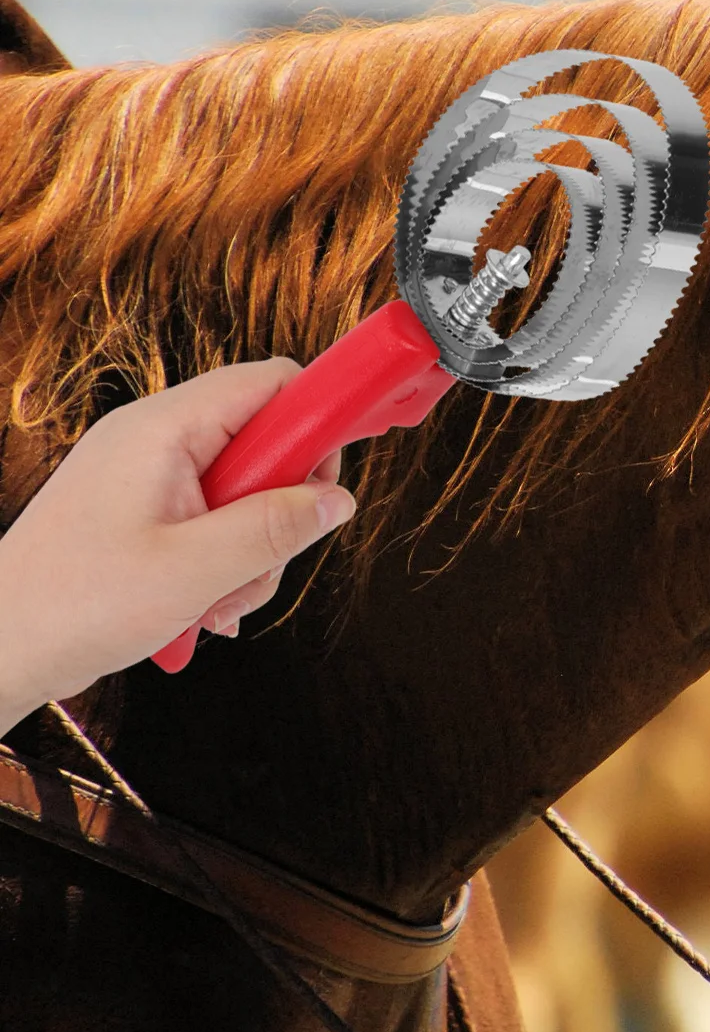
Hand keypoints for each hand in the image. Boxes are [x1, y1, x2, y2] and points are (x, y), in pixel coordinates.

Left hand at [0, 359, 355, 730]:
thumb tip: (334, 501)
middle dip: (283, 509)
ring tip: (220, 596)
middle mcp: (156, 442)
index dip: (320, 415)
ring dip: (255, 551)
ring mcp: (150, 477)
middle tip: (267, 557)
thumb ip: (274, 529)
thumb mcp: (193, 571)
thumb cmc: (67, 606)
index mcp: (162, 431)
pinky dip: (227, 564)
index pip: (270, 383)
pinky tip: (204, 605)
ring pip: (248, 493)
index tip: (351, 452)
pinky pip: (218, 522)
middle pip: (267, 445)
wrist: (2, 648)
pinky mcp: (148, 512)